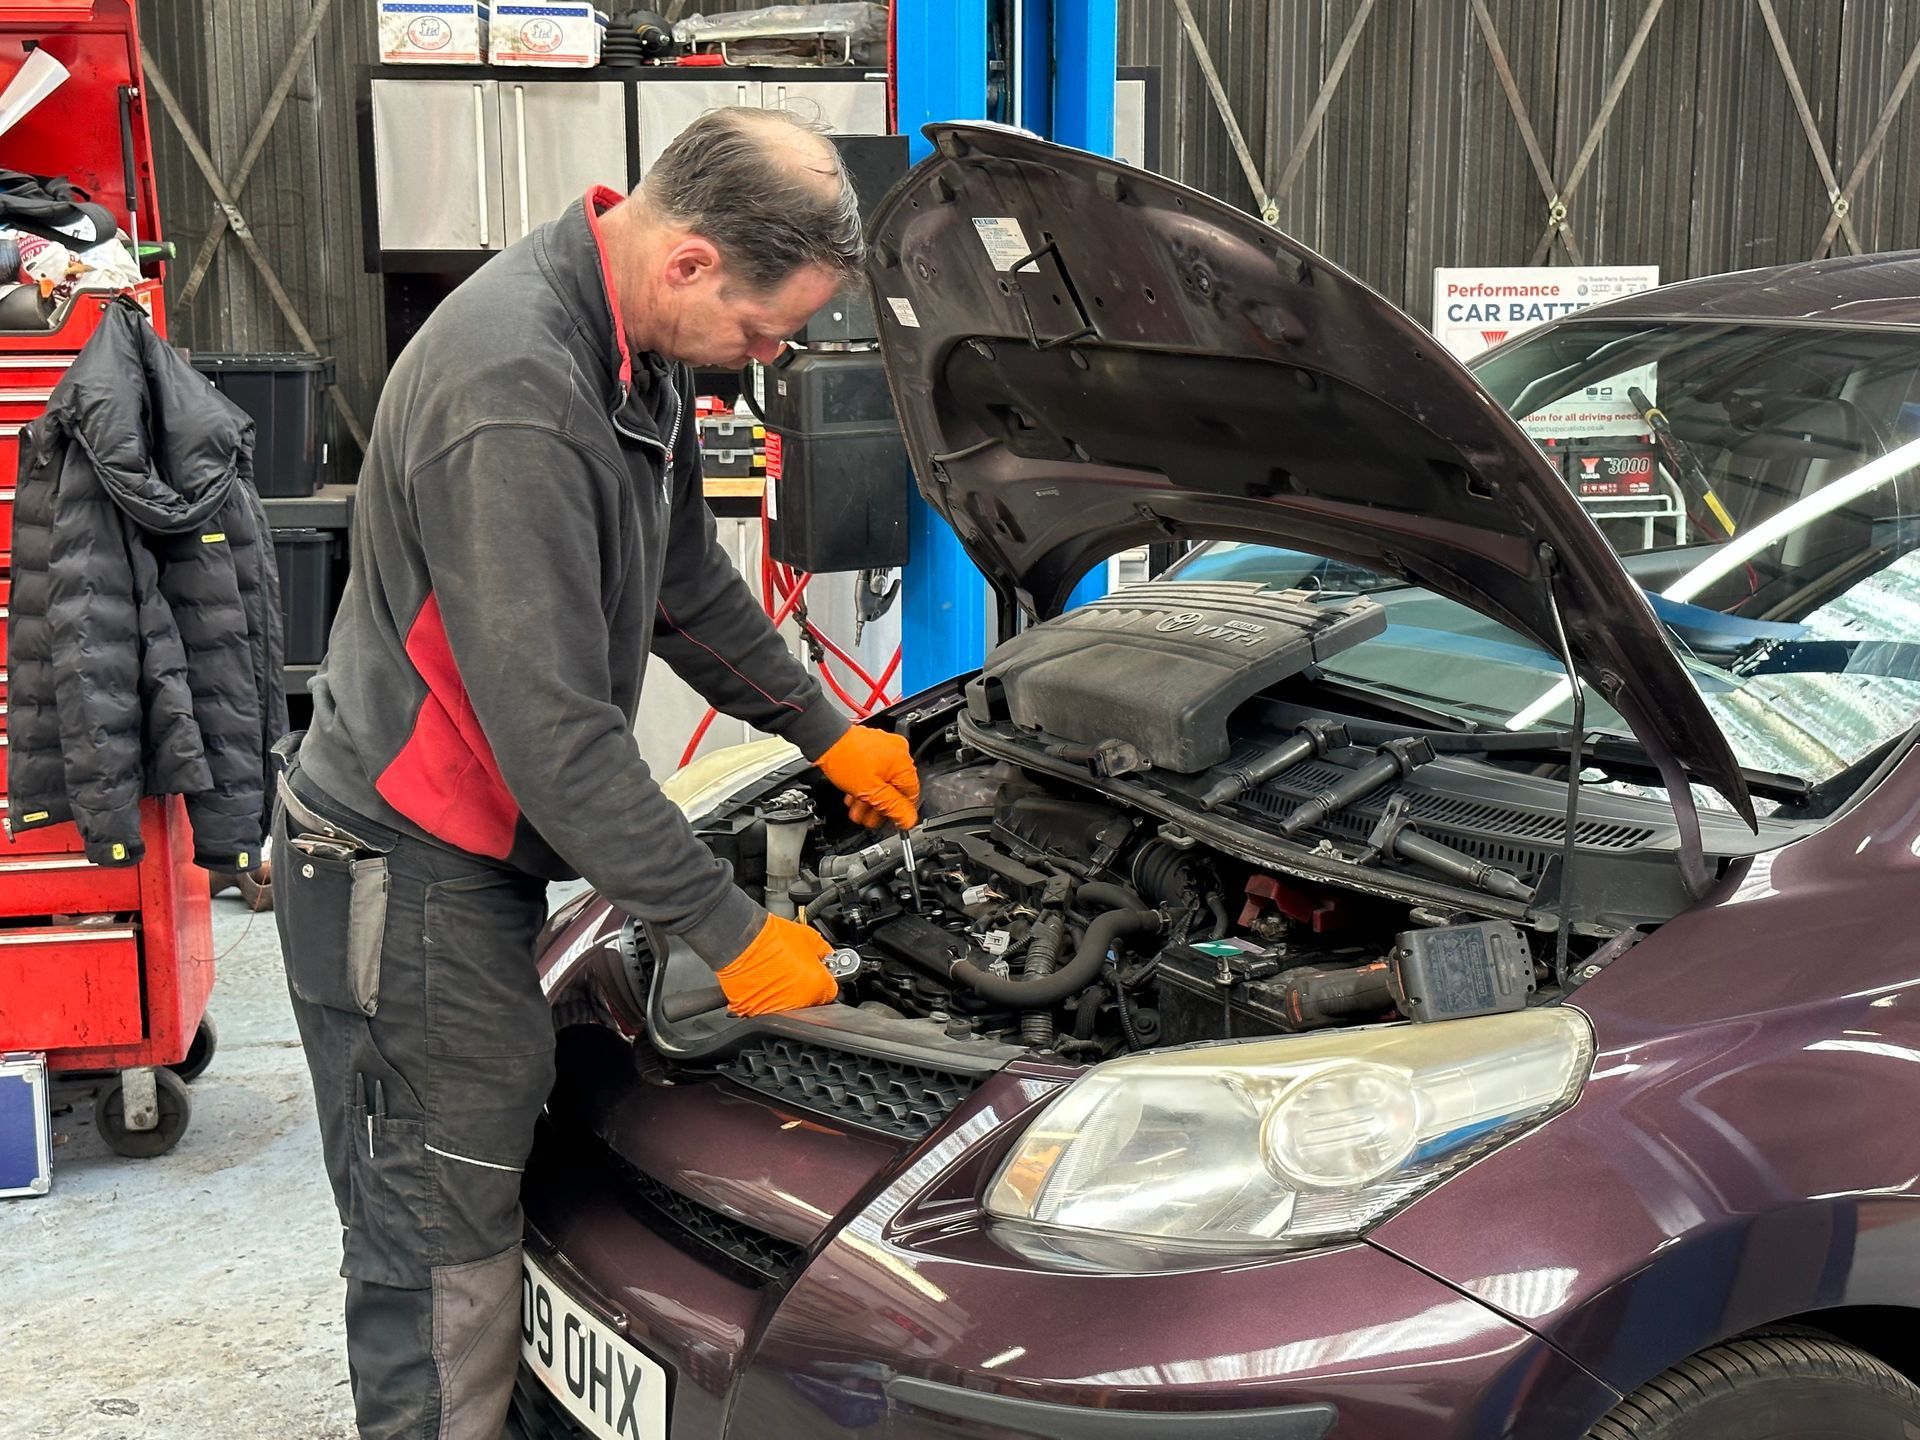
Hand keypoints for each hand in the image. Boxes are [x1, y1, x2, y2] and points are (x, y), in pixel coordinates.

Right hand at [715, 913, 839, 1016]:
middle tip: (793, 970)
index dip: (823, 980)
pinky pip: (765, 1009)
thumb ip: (823, 952)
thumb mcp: (809, 937)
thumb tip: (827, 957)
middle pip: (810, 1002)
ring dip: (785, 995)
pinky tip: (762, 981)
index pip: (830, 992)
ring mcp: (777, 1010)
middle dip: (805, 988)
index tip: (816, 973)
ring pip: (788, 1007)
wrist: (740, 940)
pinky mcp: (754, 1013)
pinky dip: (765, 999)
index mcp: (817, 986)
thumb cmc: (771, 937)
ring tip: (775, 974)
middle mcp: (799, 1002)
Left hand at [816, 725, 919, 829]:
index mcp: (903, 763)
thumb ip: (892, 806)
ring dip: (871, 798)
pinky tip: (856, 796)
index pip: (911, 795)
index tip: (890, 822)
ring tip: (858, 811)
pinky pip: (876, 770)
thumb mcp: (870, 791)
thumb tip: (909, 820)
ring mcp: (886, 748)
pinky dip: (867, 784)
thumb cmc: (844, 759)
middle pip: (895, 788)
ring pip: (883, 780)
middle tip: (869, 818)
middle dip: (880, 807)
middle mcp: (898, 752)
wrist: (825, 739)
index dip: (899, 811)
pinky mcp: (874, 746)